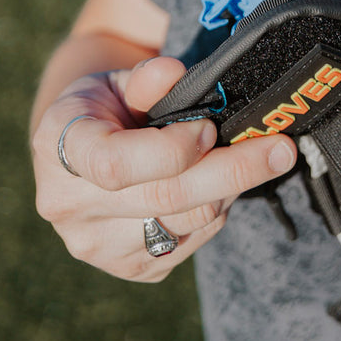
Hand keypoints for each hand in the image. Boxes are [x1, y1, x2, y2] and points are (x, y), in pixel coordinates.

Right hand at [32, 57, 296, 281]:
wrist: (83, 150)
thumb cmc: (105, 105)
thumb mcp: (116, 78)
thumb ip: (145, 78)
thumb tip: (173, 72)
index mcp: (59, 148)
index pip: (114, 164)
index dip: (171, 149)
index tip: (209, 127)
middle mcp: (69, 207)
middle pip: (165, 199)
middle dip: (233, 170)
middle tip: (281, 149)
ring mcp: (98, 246)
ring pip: (185, 225)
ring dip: (229, 190)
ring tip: (248, 158)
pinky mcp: (130, 268)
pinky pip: (189, 245)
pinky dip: (217, 212)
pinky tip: (219, 184)